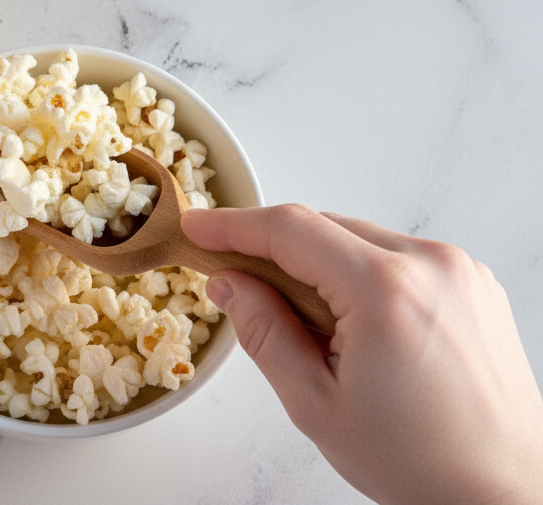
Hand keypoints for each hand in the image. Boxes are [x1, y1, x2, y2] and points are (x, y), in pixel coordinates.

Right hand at [183, 204, 542, 504]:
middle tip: (237, 285)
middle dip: (274, 250)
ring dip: (320, 264)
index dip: (233, 225)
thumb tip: (228, 283)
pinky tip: (353, 325)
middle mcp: (430, 264)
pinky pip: (398, 257)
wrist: (508, 495)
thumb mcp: (315, 403)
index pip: (290, 229)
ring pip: (360, 239)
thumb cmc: (421, 463)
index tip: (196, 227)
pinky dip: (362, 274)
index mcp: (386, 290)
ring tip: (310, 328)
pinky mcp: (474, 284)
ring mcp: (459, 270)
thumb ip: (263, 332)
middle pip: (325, 226)